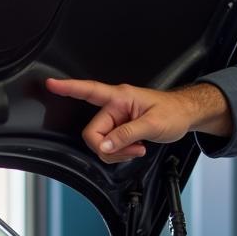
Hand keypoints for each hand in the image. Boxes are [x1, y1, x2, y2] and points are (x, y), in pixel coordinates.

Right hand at [46, 78, 230, 163]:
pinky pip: (110, 145)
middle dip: (110, 147)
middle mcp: (115, 106)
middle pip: (94, 133)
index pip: (90, 90)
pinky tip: (136, 148)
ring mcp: (117, 118)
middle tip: (133, 148)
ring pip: (101, 143)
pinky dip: (121, 152)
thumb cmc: (174, 112)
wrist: (186, 116)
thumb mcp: (153, 124)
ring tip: (138, 147)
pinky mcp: (120, 129)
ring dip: (118, 151)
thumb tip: (105, 145)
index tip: (50, 84)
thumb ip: (127, 134)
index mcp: (121, 97)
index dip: (68, 88)